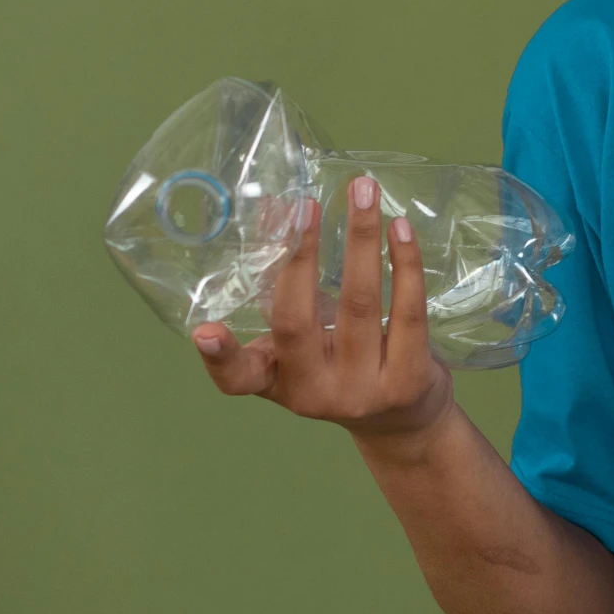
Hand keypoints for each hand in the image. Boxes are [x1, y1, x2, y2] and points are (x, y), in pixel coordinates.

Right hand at [192, 176, 453, 452]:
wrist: (404, 420)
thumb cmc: (344, 365)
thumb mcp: (308, 339)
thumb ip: (288, 287)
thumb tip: (278, 208)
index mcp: (278, 382)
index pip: (238, 379)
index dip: (220, 357)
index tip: (204, 330)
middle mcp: (315, 393)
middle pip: (299, 321)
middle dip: (302, 256)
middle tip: (308, 205)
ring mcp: (363, 391)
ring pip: (360, 305)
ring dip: (361, 240)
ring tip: (363, 192)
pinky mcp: (409, 381)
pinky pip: (408, 312)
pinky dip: (405, 264)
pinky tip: (399, 228)